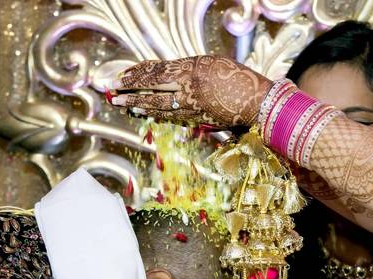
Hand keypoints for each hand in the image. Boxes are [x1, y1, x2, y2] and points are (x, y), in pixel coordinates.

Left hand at [110, 55, 270, 129]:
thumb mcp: (212, 65)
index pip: (157, 71)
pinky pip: (174, 115)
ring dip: (141, 106)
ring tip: (126, 106)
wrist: (258, 102)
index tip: (122, 77)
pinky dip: (158, 114)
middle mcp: (190, 87)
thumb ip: (190, 69)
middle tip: (114, 94)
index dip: (137, 74)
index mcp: (192, 69)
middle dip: (132, 92)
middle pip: (154, 89)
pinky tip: (148, 114)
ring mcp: (194, 105)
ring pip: (161, 105)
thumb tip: (168, 74)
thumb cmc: (238, 79)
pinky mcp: (199, 118)